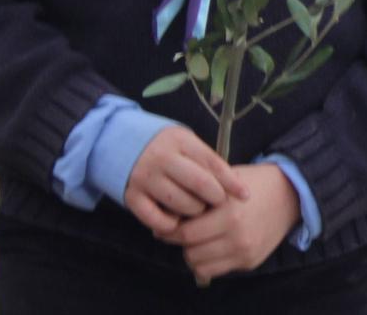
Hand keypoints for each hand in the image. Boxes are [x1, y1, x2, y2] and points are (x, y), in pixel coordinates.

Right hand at [124, 126, 249, 238]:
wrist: (120, 144)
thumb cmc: (166, 148)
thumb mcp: (186, 143)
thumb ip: (206, 160)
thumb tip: (235, 185)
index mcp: (181, 141)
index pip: (212, 163)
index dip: (231, 182)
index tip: (245, 196)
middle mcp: (162, 159)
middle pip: (199, 184)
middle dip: (215, 198)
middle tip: (218, 203)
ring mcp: (145, 178)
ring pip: (181, 203)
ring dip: (195, 211)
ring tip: (196, 208)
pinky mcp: (132, 198)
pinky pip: (157, 220)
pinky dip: (171, 224)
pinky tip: (176, 220)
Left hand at [174, 163, 299, 283]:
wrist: (291, 194)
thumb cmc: (254, 183)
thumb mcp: (227, 180)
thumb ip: (201, 195)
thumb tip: (169, 215)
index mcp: (230, 214)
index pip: (186, 233)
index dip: (170, 231)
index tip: (166, 226)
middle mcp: (238, 236)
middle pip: (191, 253)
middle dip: (181, 243)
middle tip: (182, 232)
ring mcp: (245, 251)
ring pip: (201, 266)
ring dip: (195, 254)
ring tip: (199, 240)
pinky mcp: (250, 261)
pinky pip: (218, 270)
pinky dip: (210, 261)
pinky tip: (215, 245)